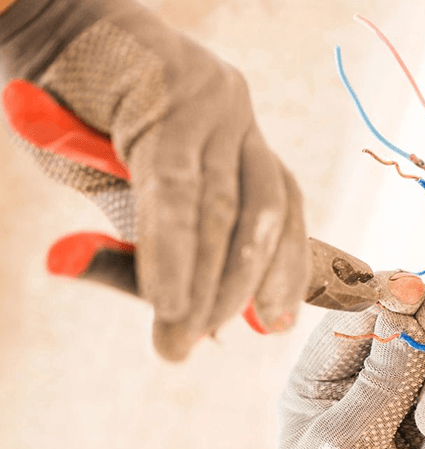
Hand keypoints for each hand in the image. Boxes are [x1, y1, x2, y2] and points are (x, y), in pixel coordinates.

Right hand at [0, 0, 307, 359]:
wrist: (46, 40)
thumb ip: (156, 246)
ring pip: (221, 207)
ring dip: (203, 278)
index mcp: (243, 142)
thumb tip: (177, 314)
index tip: (278, 322)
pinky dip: (170, 248)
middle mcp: (238, 120)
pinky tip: (166, 294)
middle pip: (259, 214)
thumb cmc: (88, 123)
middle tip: (201, 339)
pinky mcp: (171, 94)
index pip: (283, 210)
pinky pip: (174, 187)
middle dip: (234, 287)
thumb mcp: (127, 196)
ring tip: (180, 329)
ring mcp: (211, 103)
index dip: (286, 268)